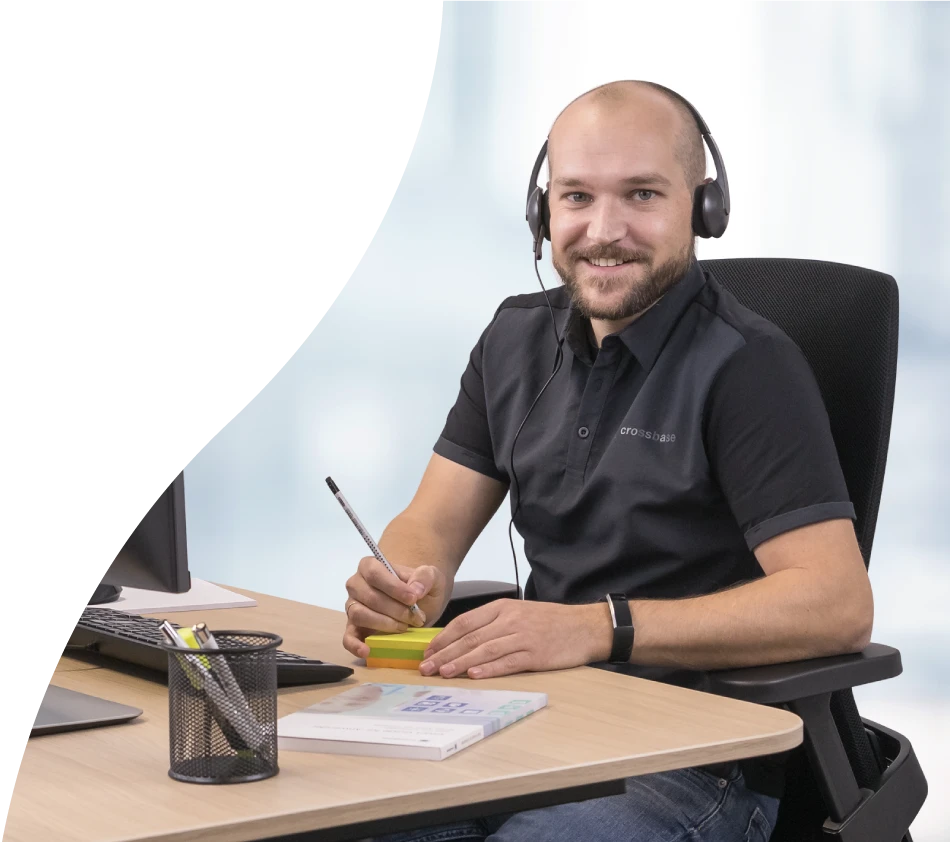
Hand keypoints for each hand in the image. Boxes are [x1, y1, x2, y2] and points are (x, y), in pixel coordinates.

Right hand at [342, 558, 447, 658]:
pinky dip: (355, 645)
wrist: (420, 604)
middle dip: (395, 610)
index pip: (374, 573)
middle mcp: (356, 585)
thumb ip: (425, 577)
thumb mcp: (431, 577)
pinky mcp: (353, 628)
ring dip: (384, 624)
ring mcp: (353, 607)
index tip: (413, 599)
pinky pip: (348, 637)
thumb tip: (415, 590)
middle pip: (369, 596)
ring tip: (404, 628)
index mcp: (370, 566)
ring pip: (359, 615)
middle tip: (416, 618)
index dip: (393, 587)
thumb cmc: (421, 588)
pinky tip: (367, 650)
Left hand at [418, 599, 611, 679]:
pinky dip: (490, 668)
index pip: (465, 622)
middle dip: (445, 653)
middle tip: (427, 667)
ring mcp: (523, 637)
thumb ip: (492, 623)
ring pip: (485, 649)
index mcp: (502, 608)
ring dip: (461, 662)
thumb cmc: (550, 622)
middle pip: (470, 637)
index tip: (428, 651)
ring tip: (444, 673)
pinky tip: (474, 675)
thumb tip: (461, 640)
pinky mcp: (536, 654)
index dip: (444, 637)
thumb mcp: (519, 613)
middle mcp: (510, 620)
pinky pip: (508, 661)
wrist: (585, 626)